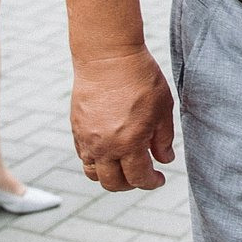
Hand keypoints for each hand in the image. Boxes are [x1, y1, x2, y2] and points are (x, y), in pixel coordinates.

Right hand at [70, 47, 175, 192]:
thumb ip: (163, 139)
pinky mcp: (76, 129)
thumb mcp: (162, 108)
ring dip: (109, 176)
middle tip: (143, 175)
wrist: (107, 57)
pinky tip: (110, 151)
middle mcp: (105, 147)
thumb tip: (164, 160)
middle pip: (113, 183)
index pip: (139, 178)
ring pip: (93, 174)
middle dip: (131, 184)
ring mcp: (87, 139)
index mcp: (130, 143)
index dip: (151, 183)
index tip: (160, 179)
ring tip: (124, 166)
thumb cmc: (140, 78)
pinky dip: (96, 162)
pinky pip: (83, 157)